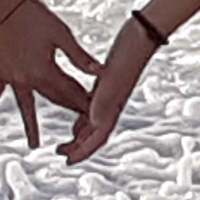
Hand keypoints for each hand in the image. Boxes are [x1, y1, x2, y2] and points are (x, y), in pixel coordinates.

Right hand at [0, 0, 98, 149]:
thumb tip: (99, 72)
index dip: (86, 102)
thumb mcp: (60, 33)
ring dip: (31, 125)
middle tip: (81, 129)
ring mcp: (12, 78)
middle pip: (55, 100)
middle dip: (70, 111)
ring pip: (26, 106)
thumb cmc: (30, 14)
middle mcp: (29, 80)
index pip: (71, 92)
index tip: (98, 113)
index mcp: (46, 71)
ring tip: (34, 146)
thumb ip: (78, 56)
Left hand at [61, 18, 160, 163]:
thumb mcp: (110, 80)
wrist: (139, 37)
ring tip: (65, 142)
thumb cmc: (127, 56)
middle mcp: (112, 106)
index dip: (82, 153)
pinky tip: (77, 117)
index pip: (97, 139)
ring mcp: (110, 97)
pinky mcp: (107, 86)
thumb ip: (103, 101)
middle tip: (60, 153)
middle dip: (78, 148)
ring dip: (80, 135)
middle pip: (94, 136)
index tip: (67, 162)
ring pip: (94, 124)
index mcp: (112, 108)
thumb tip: (93, 123)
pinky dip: (83, 117)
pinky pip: (93, 109)